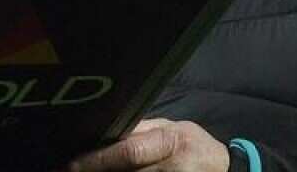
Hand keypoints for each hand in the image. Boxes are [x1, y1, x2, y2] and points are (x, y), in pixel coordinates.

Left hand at [64, 118, 229, 170]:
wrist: (224, 169)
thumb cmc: (193, 144)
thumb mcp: (171, 128)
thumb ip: (140, 130)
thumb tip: (104, 132)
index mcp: (170, 142)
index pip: (130, 152)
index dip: (98, 160)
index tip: (72, 165)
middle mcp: (173, 168)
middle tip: (72, 171)